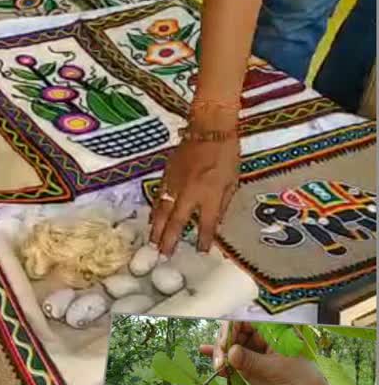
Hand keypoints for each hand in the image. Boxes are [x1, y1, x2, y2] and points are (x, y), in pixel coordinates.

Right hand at [149, 135, 239, 256]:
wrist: (208, 129)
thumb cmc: (226, 155)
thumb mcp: (232, 182)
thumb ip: (222, 204)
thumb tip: (214, 222)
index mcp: (210, 196)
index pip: (206, 225)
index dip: (203, 241)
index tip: (200, 253)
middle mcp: (189, 194)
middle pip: (175, 222)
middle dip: (169, 240)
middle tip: (162, 255)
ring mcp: (174, 185)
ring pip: (162, 212)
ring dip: (156, 229)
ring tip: (152, 242)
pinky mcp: (166, 176)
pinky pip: (158, 198)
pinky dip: (155, 211)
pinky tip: (152, 219)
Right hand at [199, 322, 330, 384]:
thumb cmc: (298, 376)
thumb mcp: (275, 368)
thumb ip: (251, 360)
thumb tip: (230, 353)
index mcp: (269, 329)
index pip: (243, 320)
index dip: (230, 329)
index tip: (225, 344)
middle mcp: (258, 335)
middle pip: (232, 332)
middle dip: (222, 345)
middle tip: (220, 363)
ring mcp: (250, 348)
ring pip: (227, 344)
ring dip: (218, 353)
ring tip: (217, 367)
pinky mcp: (245, 361)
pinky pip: (229, 356)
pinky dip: (218, 355)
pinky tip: (203, 351)